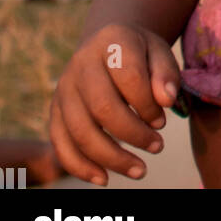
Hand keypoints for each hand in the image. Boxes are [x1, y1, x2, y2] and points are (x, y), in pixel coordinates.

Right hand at [49, 23, 180, 184]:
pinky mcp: (55, 109)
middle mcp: (82, 63)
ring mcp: (64, 87)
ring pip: (81, 130)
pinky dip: (80, 166)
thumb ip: (166, 73)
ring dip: (111, 157)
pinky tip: (104, 178)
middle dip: (133, 134)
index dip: (148, 105)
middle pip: (102, 107)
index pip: (129, 77)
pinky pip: (61, 142)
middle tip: (158, 147)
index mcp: (111, 41)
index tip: (162, 122)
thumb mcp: (159, 53)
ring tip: (140, 170)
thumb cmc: (140, 54)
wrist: (108, 46)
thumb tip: (166, 100)